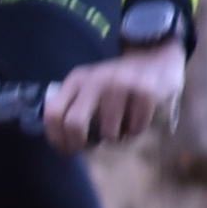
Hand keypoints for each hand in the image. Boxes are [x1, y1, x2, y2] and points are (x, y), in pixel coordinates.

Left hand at [42, 43, 185, 154]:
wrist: (153, 58)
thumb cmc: (116, 85)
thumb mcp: (89, 89)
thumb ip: (74, 109)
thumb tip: (64, 145)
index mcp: (76, 80)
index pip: (52, 113)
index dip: (56, 138)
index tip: (67, 149)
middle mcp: (95, 80)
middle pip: (74, 124)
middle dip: (79, 143)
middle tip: (90, 148)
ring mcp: (120, 84)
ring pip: (108, 133)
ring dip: (115, 138)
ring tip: (121, 126)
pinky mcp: (144, 90)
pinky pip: (135, 129)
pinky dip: (136, 130)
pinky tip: (138, 118)